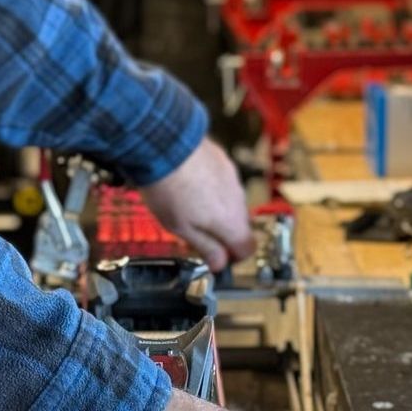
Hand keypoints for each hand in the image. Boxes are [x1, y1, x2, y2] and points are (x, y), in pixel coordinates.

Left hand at [139, 138, 254, 271]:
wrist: (164, 147)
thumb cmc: (169, 189)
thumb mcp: (181, 229)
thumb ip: (205, 248)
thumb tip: (219, 263)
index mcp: (231, 222)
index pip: (248, 249)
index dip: (234, 258)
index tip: (217, 258)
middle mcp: (238, 199)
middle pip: (239, 226)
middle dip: (222, 234)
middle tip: (197, 234)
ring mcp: (232, 178)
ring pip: (232, 203)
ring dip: (217, 210)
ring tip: (188, 207)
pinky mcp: (224, 161)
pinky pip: (224, 183)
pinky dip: (213, 189)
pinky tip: (190, 187)